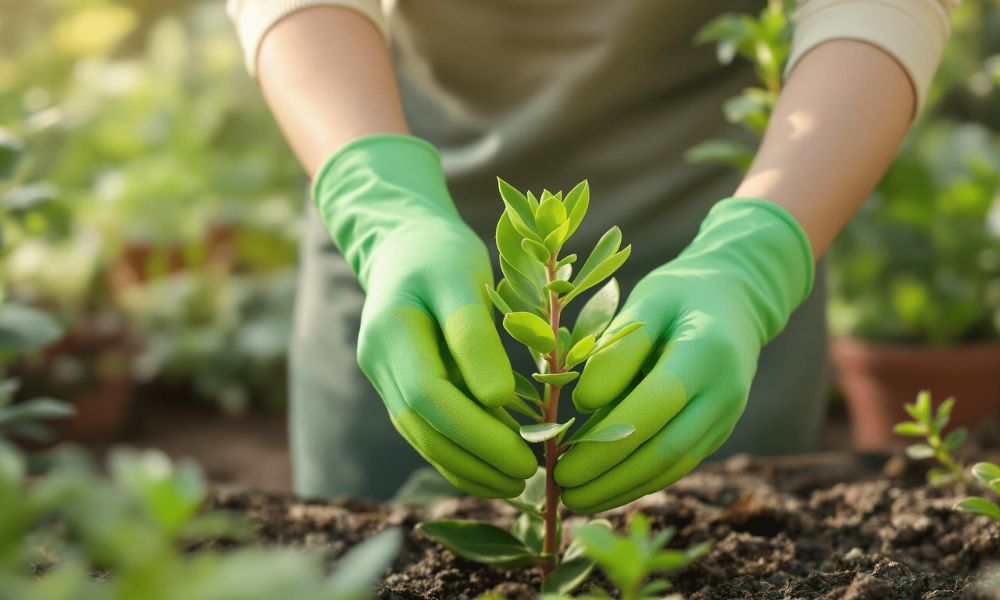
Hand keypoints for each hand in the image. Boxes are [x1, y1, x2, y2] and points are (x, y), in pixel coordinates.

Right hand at [313, 134, 535, 496]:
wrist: (404, 245)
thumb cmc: (441, 252)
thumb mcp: (463, 275)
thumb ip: (475, 334)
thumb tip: (498, 400)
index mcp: (391, 330)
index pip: (430, 395)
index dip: (477, 429)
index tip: (527, 448)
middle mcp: (379, 362)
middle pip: (424, 427)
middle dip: (478, 458)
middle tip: (531, 474)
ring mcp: (384, 380)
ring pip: (423, 439)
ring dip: (469, 467)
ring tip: (519, 482)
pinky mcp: (399, 390)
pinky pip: (427, 433)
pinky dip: (460, 456)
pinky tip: (494, 468)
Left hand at [555, 199, 813, 512]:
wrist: (734, 299)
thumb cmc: (678, 294)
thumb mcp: (646, 303)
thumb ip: (617, 349)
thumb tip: (583, 404)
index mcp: (707, 351)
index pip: (655, 405)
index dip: (606, 439)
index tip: (560, 458)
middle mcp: (725, 392)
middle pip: (665, 448)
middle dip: (609, 476)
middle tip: (560, 491)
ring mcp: (726, 418)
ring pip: (672, 467)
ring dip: (622, 490)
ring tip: (575, 501)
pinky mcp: (718, 432)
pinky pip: (677, 466)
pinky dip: (639, 483)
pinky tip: (603, 492)